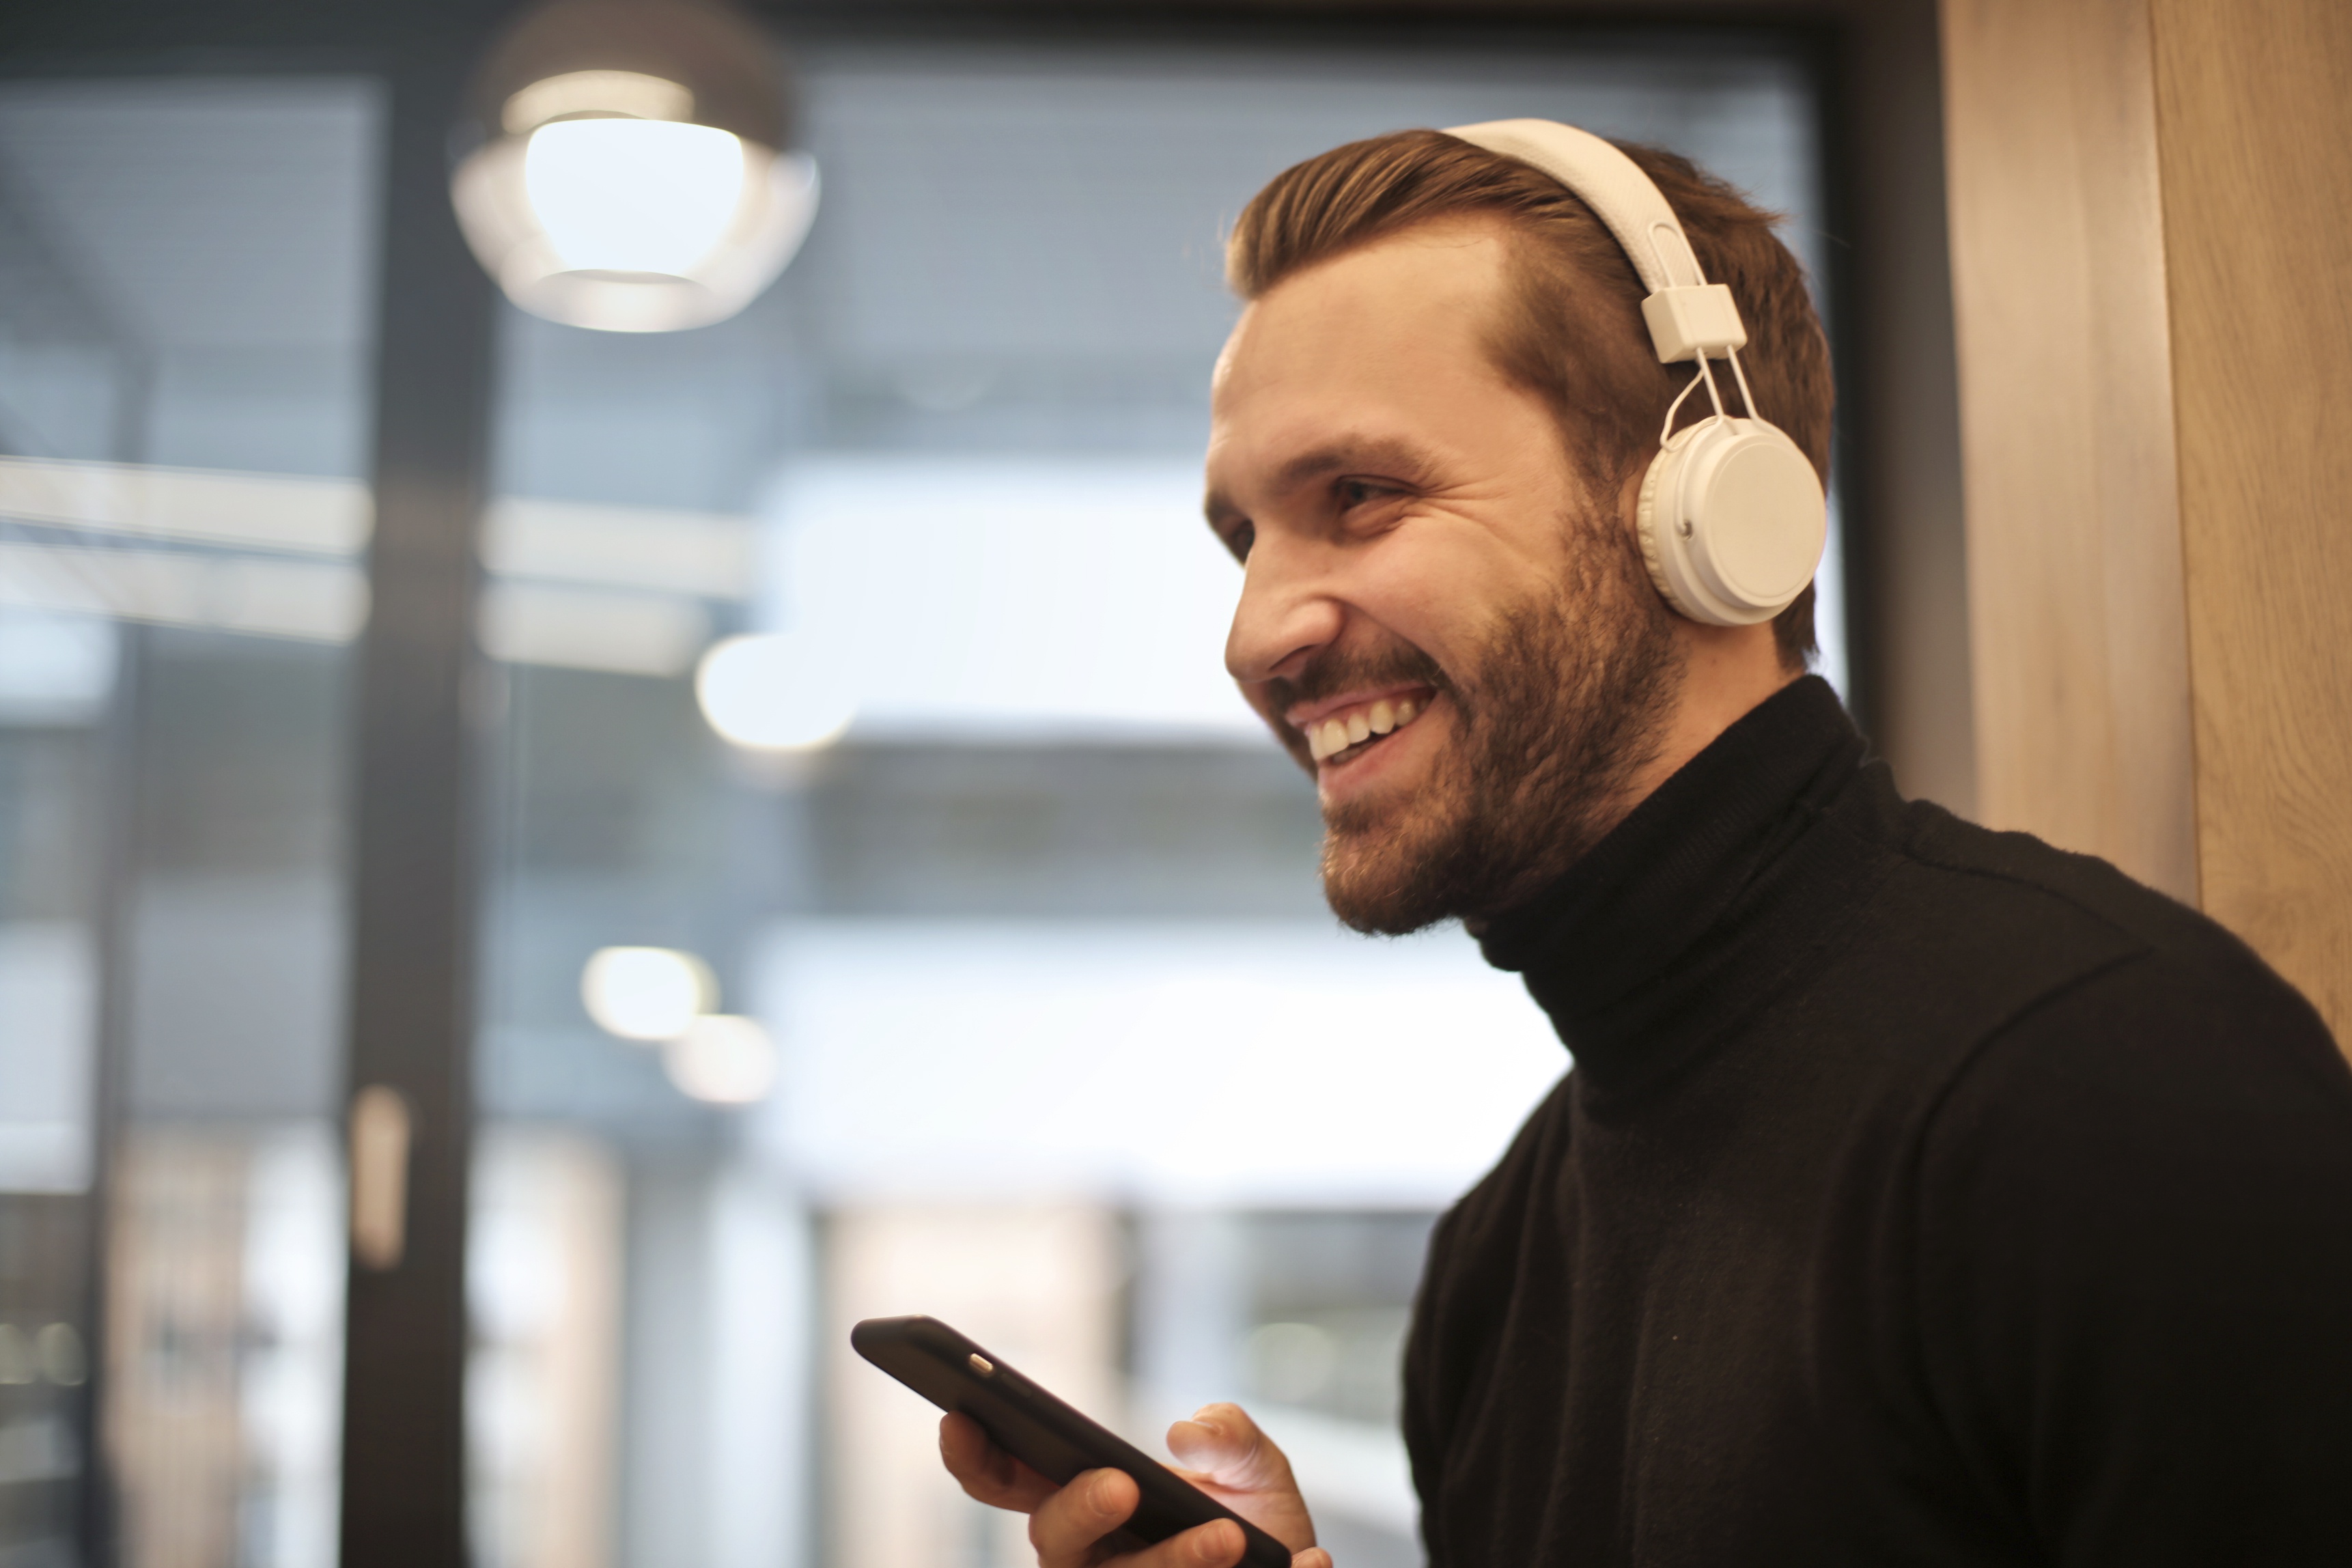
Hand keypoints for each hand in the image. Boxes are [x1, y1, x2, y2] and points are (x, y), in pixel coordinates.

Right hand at [940, 1402, 1332, 1567]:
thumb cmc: (1258, 1525)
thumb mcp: (1255, 1469)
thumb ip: (1231, 1436)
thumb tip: (1188, 1434)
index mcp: (1088, 1504)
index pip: (1011, 1482)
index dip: (976, 1457)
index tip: (960, 1420)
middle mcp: (1095, 1561)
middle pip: (1053, 1542)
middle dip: (1079, 1510)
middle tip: (1120, 1483)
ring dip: (1173, 1563)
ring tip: (1229, 1536)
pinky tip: (1308, 1564)